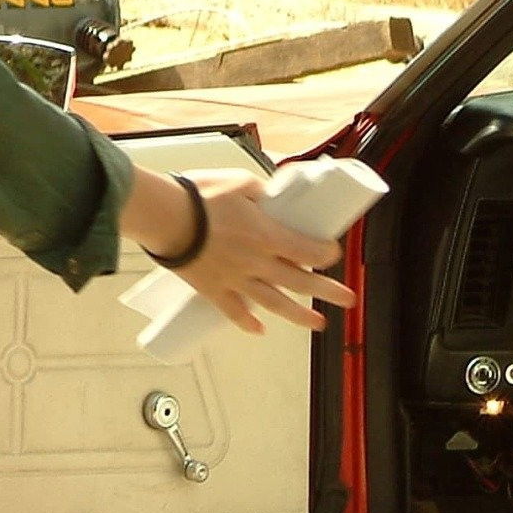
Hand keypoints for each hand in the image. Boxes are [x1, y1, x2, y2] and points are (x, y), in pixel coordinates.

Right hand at [126, 167, 359, 334]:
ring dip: (299, 315)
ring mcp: (235, 279)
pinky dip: (246, 322)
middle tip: (348, 301)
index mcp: (268, 236)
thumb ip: (261, 191)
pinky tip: (258, 330)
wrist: (164, 217)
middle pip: (301, 282)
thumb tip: (273, 193)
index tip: (331, 253)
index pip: (310, 251)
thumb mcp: (239, 182)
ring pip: (274, 302)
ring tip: (318, 323)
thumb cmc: (199, 196)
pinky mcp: (213, 288)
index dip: (326, 253)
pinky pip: (233, 311)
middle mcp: (257, 262)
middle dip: (328, 292)